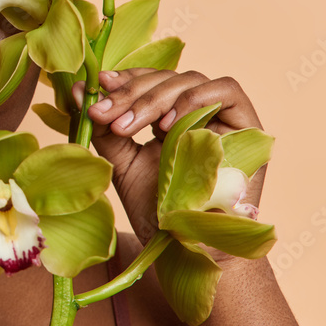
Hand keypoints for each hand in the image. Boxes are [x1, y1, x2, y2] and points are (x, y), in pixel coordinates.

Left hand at [72, 68, 267, 256]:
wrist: (187, 246)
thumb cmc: (156, 209)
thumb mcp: (121, 160)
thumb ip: (103, 127)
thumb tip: (78, 89)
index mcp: (170, 117)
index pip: (150, 81)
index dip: (126, 79)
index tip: (98, 84)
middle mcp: (198, 112)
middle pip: (166, 79)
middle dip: (130, 93)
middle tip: (104, 112)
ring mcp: (224, 117)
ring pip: (190, 81)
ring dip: (152, 99)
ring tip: (126, 127)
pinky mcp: (248, 125)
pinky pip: (226, 91)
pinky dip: (193, 100)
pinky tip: (167, 126)